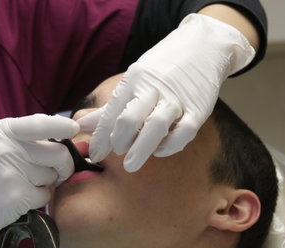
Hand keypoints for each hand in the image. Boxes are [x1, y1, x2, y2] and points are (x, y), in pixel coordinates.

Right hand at [0, 114, 78, 247]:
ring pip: (53, 176)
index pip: (42, 124)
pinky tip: (19, 199)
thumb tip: (63, 135)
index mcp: (4, 131)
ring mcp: (13, 172)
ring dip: (46, 184)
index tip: (75, 129)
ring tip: (23, 186)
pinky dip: (37, 200)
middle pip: (59, 154)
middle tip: (57, 173)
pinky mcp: (17, 196)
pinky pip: (45, 195)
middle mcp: (9, 147)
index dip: (63, 126)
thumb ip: (23, 138)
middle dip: (64, 166)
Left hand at [87, 14, 254, 171]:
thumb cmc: (162, 68)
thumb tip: (81, 125)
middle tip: (116, 154)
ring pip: (155, 127)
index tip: (94, 155)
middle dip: (119, 141)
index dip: (100, 137)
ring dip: (140, 149)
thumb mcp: (133, 81)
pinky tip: (160, 150)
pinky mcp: (199, 108)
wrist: (203, 45)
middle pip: (129, 119)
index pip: (111, 112)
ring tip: (130, 164)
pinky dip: (170, 146)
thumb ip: (109, 108)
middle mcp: (153, 88)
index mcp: (134, 81)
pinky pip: (184, 132)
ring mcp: (177, 99)